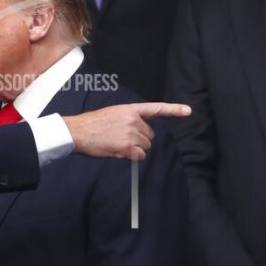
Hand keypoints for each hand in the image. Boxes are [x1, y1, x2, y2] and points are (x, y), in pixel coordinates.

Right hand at [63, 102, 190, 159]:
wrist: (77, 132)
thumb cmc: (91, 125)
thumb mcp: (112, 114)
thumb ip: (128, 119)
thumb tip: (140, 131)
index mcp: (130, 109)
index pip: (156, 108)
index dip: (174, 110)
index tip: (188, 111)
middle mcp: (133, 120)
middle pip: (150, 135)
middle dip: (140, 139)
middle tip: (121, 138)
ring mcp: (131, 133)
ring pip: (145, 146)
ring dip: (135, 148)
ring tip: (117, 143)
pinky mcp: (128, 147)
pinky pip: (140, 155)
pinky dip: (132, 156)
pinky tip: (119, 151)